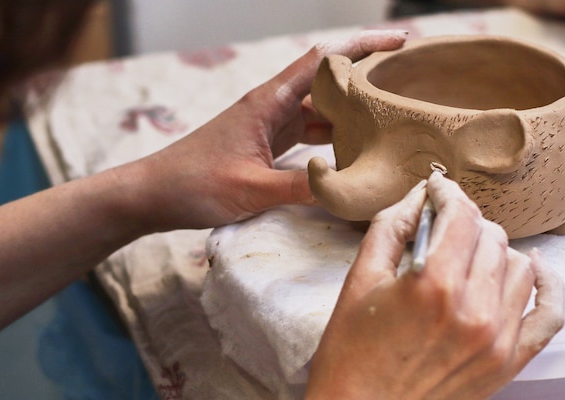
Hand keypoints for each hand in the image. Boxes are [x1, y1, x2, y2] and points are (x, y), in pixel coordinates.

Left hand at [126, 30, 407, 231]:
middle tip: (408, 88)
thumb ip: (299, 188)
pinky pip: (309, 135)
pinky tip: (352, 153)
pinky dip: (332, 140)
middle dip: (367, 80)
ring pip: (321, 111)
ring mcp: (270, 125)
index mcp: (269, 102)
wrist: (156, 193)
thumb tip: (346, 190)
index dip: (362, 45)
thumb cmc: (195, 183)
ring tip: (390, 122)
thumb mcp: (250, 188)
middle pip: (328, 83)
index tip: (399, 42)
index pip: (322, 60)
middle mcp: (273, 107)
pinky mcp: (267, 145)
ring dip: (352, 115)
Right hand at [278, 172, 564, 399]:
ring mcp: (497, 338)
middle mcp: (473, 309)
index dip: (447, 192)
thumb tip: (420, 196)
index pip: (460, 214)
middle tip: (442, 225)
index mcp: (432, 285)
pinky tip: (532, 267)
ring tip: (467, 255)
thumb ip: (390, 227)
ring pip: (519, 264)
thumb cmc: (349, 355)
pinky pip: (548, 314)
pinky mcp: (508, 363)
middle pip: (490, 235)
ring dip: (494, 249)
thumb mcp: (358, 281)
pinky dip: (547, 284)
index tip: (437, 189)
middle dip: (465, 220)